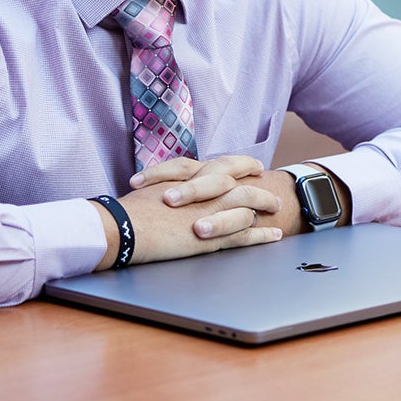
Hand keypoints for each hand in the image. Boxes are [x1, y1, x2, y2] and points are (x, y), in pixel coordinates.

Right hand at [89, 155, 288, 269]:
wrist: (123, 228)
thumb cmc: (128, 211)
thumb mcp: (151, 188)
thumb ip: (167, 184)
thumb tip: (169, 186)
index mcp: (189, 177)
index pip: (221, 165)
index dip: (238, 164)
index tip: (250, 166)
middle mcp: (205, 190)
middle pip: (240, 180)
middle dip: (257, 182)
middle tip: (269, 184)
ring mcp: (212, 212)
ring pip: (248, 204)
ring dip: (265, 204)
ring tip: (277, 207)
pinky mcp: (214, 236)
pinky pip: (246, 234)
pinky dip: (263, 235)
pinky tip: (275, 236)